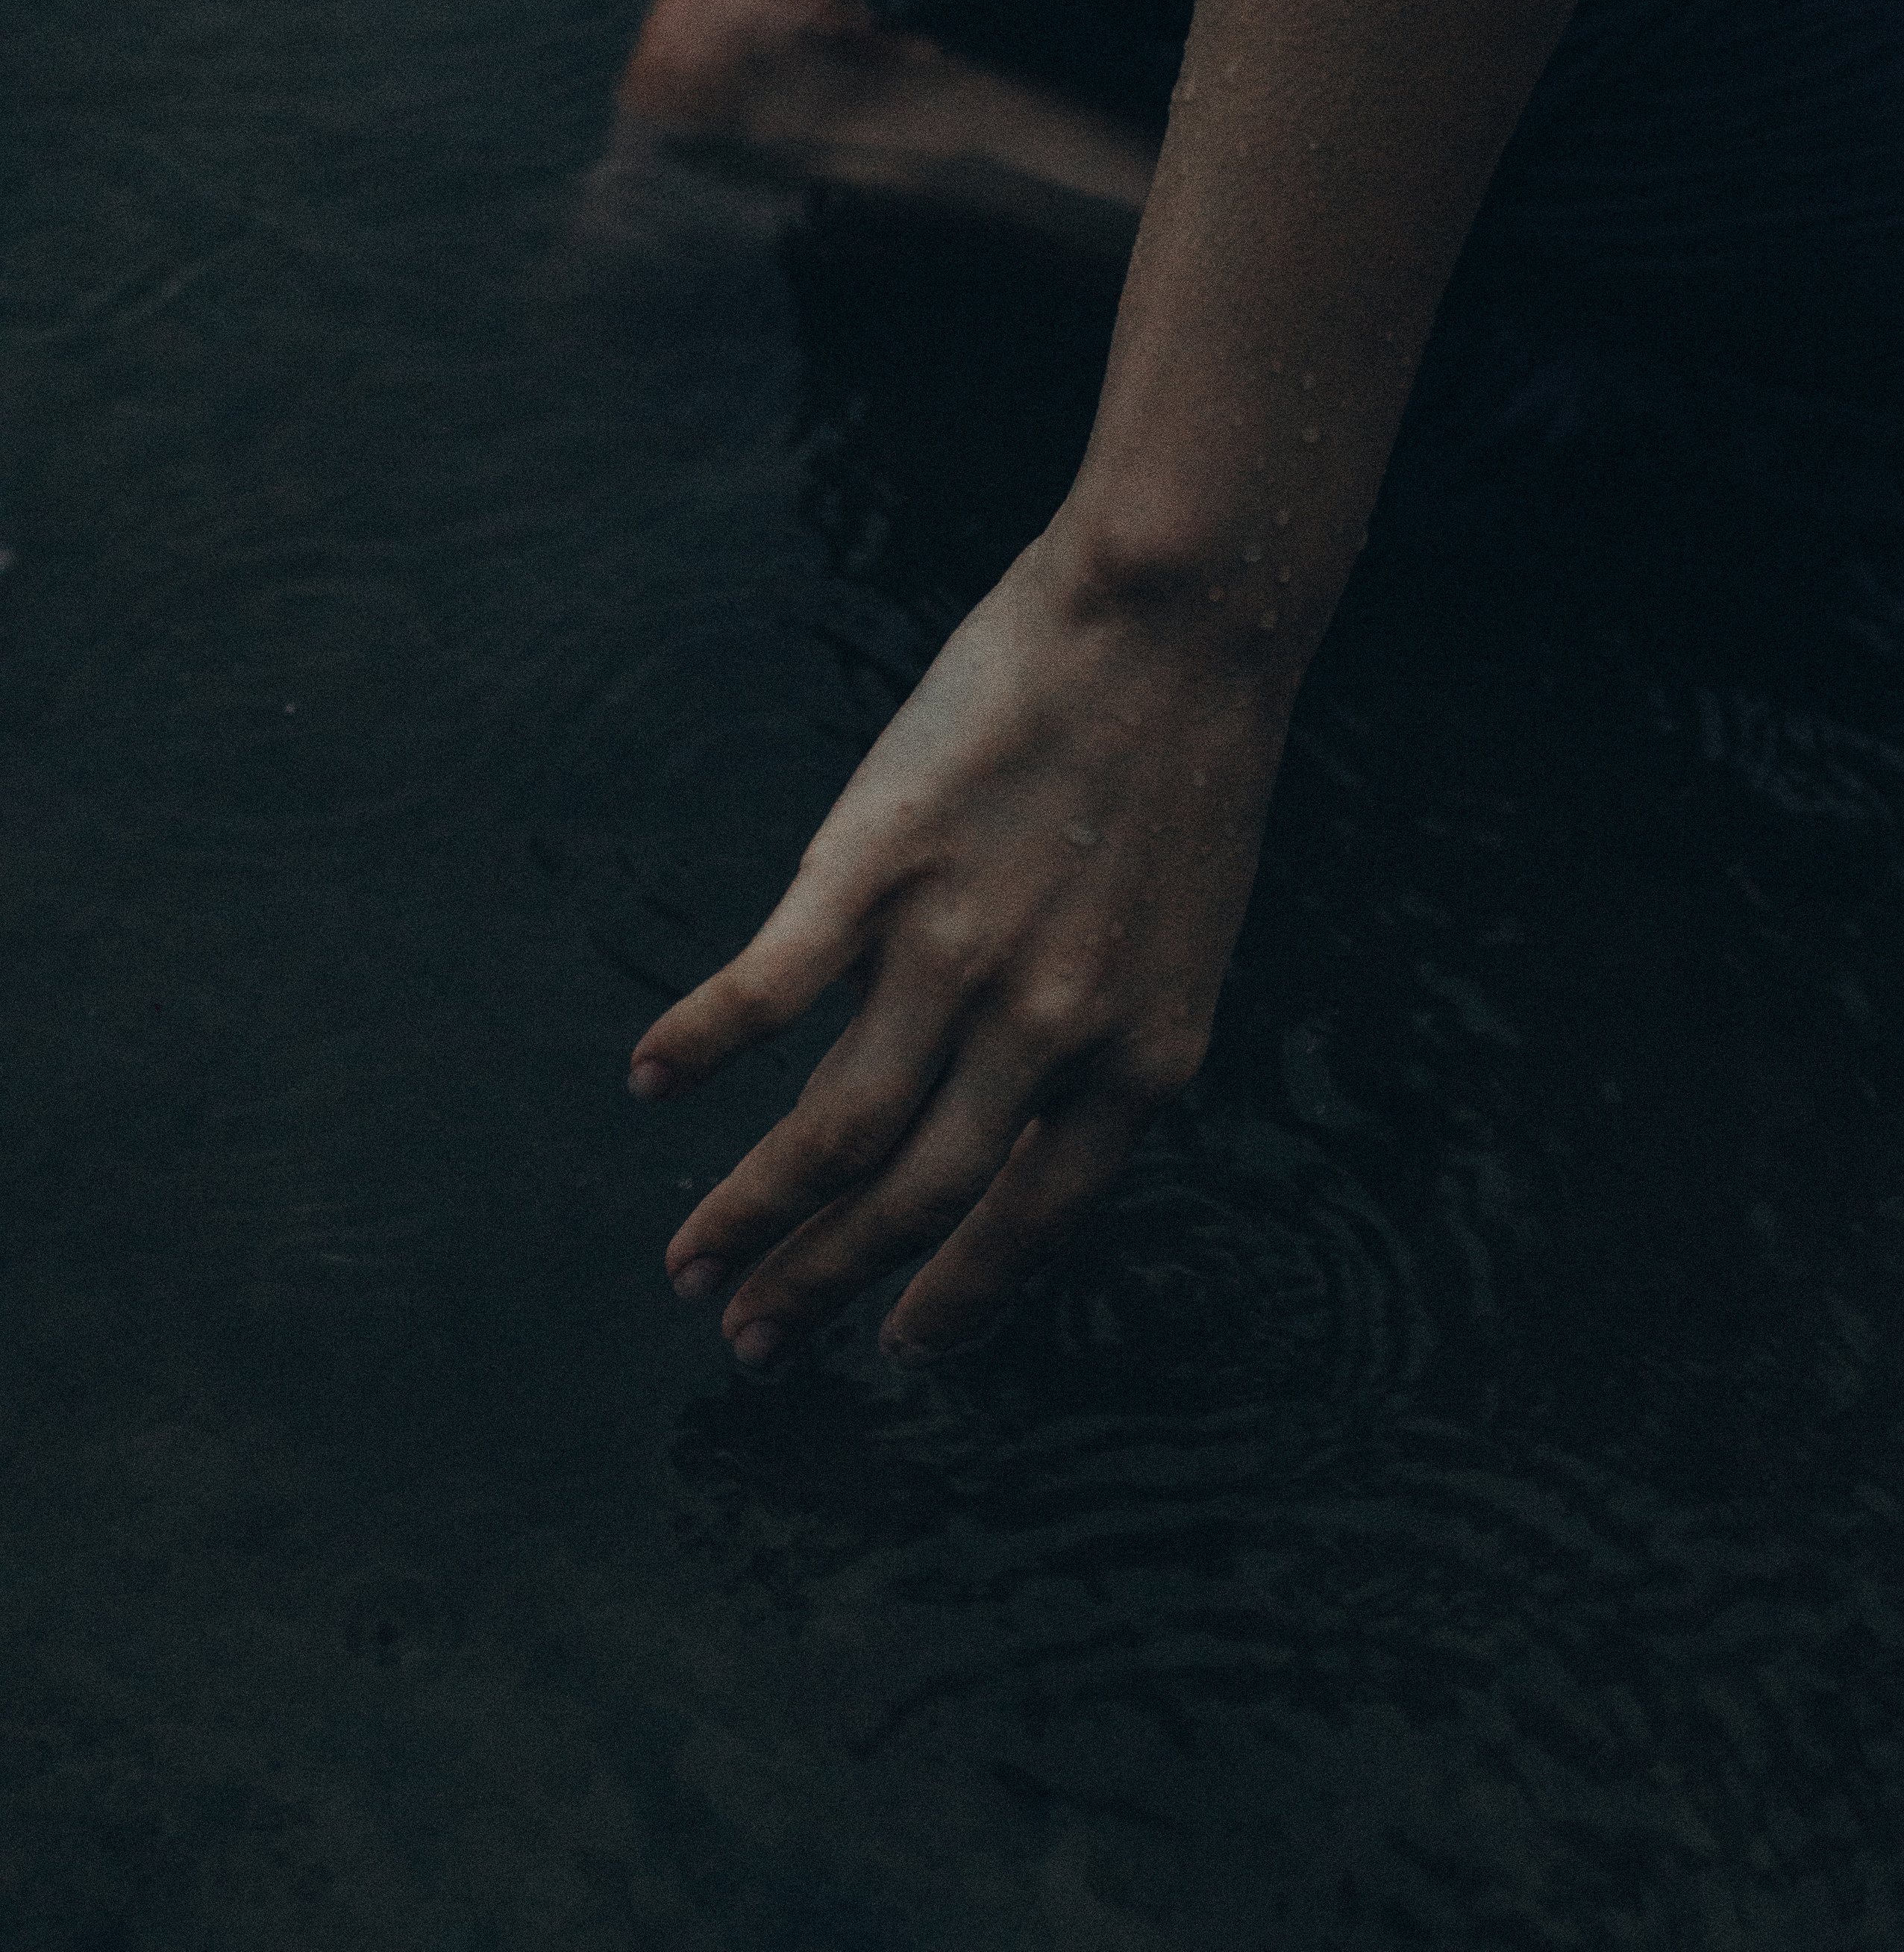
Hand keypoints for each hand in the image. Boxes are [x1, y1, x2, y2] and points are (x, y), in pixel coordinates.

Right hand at [629, 523, 1288, 1365]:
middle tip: (751, 1342)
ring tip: (689, 1265)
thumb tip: (1020, 1118)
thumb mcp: (1181, 941)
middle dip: (821, 1284)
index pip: (1030, 1225)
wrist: (1175, 618)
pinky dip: (700, 1042)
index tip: (899, 1348)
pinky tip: (650, 1078)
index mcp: (1140, 1061)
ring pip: (832, 1132)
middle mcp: (1048, 1035)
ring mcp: (956, 954)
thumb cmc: (1190, 768)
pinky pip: (769, 989)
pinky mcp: (877, 867)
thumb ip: (1103, 1040)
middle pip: (910, 1200)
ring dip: (750, 1211)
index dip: (957, 1298)